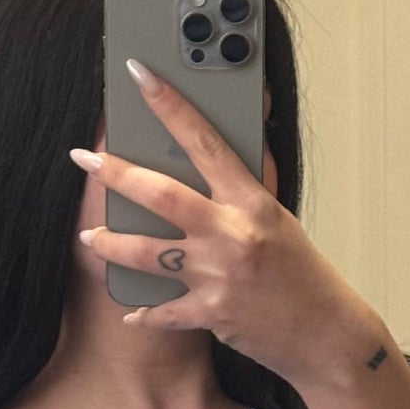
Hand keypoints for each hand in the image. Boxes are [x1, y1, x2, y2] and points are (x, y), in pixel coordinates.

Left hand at [72, 60, 384, 394]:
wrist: (326, 333)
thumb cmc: (301, 273)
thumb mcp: (277, 218)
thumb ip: (246, 186)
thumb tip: (235, 138)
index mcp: (251, 201)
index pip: (204, 140)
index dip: (169, 104)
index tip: (138, 75)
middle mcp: (232, 232)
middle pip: (161, 194)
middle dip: (115, 174)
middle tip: (83, 159)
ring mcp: (219, 274)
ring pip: (147, 252)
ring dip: (111, 244)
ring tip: (90, 237)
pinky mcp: (211, 313)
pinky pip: (162, 311)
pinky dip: (144, 312)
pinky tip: (131, 310)